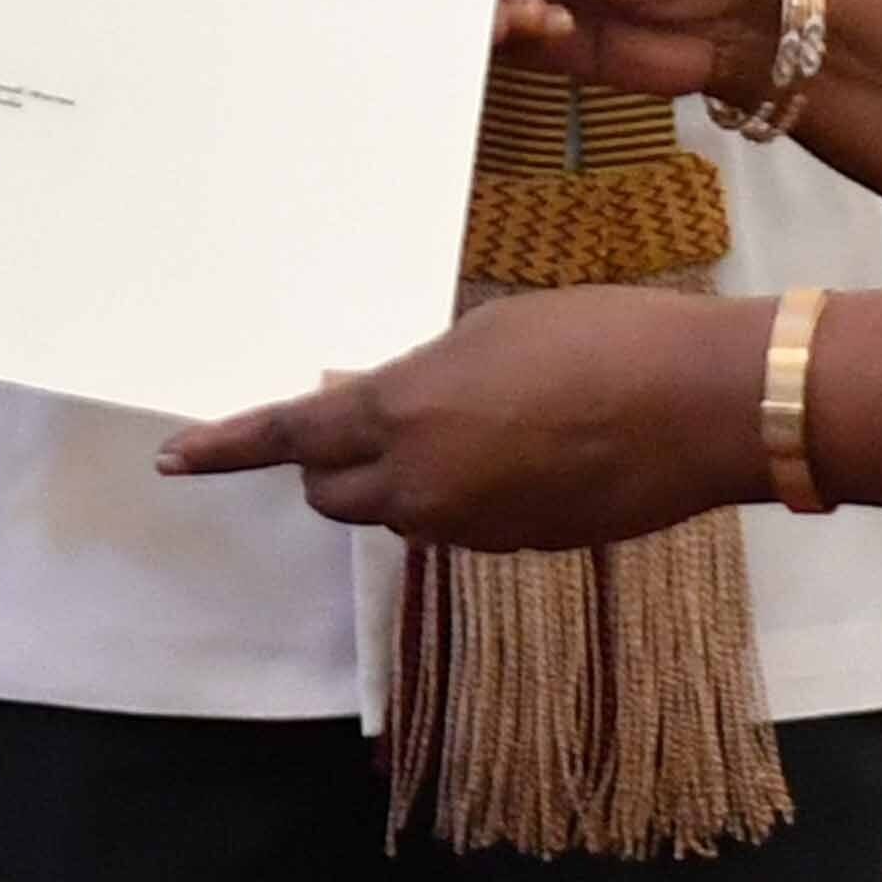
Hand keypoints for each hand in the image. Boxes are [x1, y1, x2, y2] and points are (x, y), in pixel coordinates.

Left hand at [158, 286, 770, 547]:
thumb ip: (420, 377)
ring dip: (403, 474)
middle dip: (331, 459)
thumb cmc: (599, 336)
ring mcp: (474, 530)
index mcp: (401, 418)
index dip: (228, 447)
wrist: (704, 406)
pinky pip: (462, 522)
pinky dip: (464, 489)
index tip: (177, 456)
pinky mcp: (523, 549)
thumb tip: (384, 401)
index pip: (291, 438)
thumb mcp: (490, 331)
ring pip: (400, 510)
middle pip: (334, 492)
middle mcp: (422, 489)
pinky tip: (522, 442)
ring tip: (466, 413)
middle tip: (363, 408)